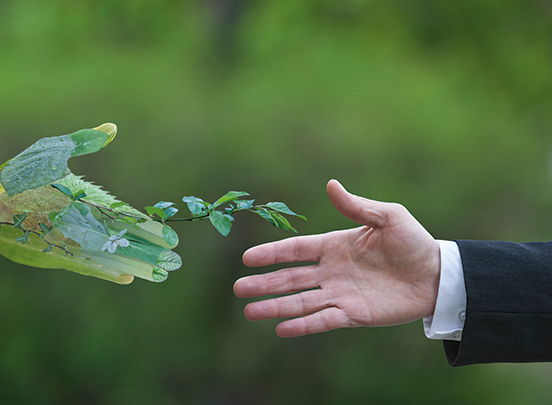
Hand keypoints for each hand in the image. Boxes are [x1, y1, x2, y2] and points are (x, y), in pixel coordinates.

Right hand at [234, 180, 440, 336]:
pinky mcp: (353, 315)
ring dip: (275, 307)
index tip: (247, 258)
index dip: (271, 253)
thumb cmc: (413, 242)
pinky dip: (303, 325)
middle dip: (264, 283)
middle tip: (238, 288)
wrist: (438, 275)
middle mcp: (331, 271)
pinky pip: (323, 320)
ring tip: (249, 312)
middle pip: (290, 278)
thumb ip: (357, 206)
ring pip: (300, 301)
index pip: (296, 250)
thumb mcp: (388, 217)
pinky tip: (281, 329)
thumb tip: (331, 184)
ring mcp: (340, 294)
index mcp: (334, 246)